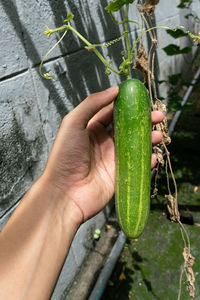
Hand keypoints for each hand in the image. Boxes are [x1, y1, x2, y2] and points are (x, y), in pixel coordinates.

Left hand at [42, 86, 163, 223]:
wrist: (65, 193)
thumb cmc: (65, 156)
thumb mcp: (73, 123)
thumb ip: (92, 104)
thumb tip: (114, 90)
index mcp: (91, 129)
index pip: (112, 112)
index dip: (127, 105)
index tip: (141, 98)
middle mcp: (103, 143)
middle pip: (128, 128)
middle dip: (143, 121)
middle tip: (158, 115)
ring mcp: (113, 159)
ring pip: (136, 145)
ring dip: (149, 139)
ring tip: (159, 134)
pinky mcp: (120, 175)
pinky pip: (138, 165)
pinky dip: (148, 160)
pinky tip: (152, 156)